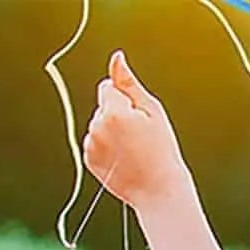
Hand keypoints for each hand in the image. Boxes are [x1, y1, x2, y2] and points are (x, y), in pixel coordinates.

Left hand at [82, 51, 189, 210]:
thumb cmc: (161, 151)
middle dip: (116, 115)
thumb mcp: (151, 110)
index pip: (108, 88)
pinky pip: (94, 142)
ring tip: (131, 150)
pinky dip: (105, 147)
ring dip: (110, 131)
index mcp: (112, 113)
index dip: (126, 101)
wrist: (158, 190)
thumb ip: (128, 82)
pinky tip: (122, 158)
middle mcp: (96, 128)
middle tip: (138, 137)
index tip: (139, 120)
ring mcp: (91, 145)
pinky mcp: (89, 159)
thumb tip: (116, 58)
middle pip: (102, 106)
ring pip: (97, 124)